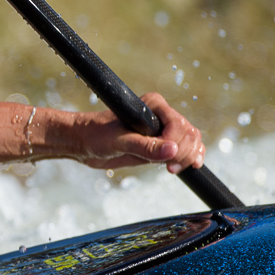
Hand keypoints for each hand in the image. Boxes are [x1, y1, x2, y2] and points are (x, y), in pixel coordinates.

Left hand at [53, 94, 205, 173]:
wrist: (84, 143)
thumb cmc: (96, 135)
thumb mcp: (119, 142)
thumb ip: (144, 147)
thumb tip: (172, 151)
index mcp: (152, 105)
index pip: (179, 125)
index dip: (176, 144)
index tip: (165, 161)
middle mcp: (161, 115)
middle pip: (190, 134)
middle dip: (184, 153)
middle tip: (168, 168)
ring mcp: (162, 130)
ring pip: (191, 141)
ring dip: (188, 157)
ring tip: (171, 169)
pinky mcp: (160, 144)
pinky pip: (185, 149)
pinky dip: (190, 157)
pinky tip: (187, 166)